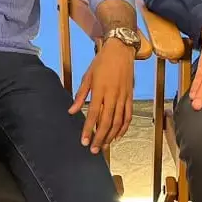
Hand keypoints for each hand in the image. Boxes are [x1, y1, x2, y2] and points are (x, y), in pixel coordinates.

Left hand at [69, 38, 134, 153]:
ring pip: (118, 122)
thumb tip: (72, 111)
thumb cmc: (101, 63)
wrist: (120, 51)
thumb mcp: (87, 76)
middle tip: (93, 150)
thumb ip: (80, 95)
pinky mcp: (130, 97)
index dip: (88, 129)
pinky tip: (118, 136)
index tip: (83, 141)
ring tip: (104, 146)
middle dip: (99, 138)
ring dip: (111, 136)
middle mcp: (113, 96)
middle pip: (107, 122)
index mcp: (100, 90)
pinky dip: (124, 128)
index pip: (93, 115)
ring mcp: (123, 97)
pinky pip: (128, 116)